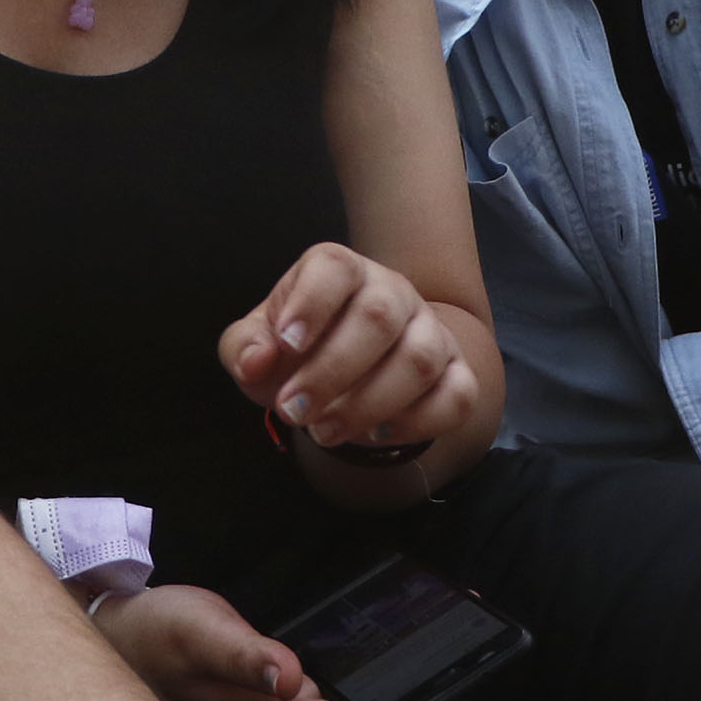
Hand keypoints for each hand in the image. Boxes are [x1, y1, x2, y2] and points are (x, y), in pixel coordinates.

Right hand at [91, 584, 422, 700]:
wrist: (113, 637)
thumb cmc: (154, 635)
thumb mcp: (197, 632)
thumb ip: (243, 655)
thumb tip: (291, 677)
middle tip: (451, 674)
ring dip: (385, 700)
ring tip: (427, 660)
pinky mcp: (267, 695)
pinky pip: (325, 699)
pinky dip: (357, 682)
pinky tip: (373, 653)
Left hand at [221, 242, 479, 456]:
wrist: (350, 371)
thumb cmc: (299, 350)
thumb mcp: (259, 345)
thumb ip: (244, 347)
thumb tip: (255, 361)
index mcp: (341, 271)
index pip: (334, 267)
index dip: (311, 303)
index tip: (285, 344)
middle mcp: (392, 291)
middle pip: (378, 317)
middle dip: (331, 372)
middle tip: (294, 410)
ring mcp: (431, 331)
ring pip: (419, 360)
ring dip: (368, 404)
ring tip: (324, 432)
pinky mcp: (457, 372)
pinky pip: (456, 396)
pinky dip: (417, 423)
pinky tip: (377, 434)